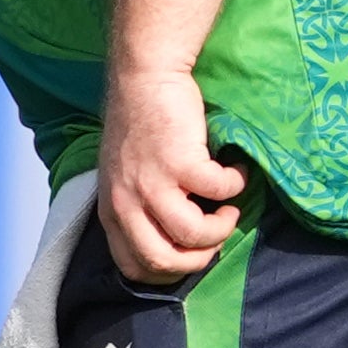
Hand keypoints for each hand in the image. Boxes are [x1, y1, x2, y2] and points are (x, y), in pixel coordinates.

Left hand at [98, 65, 247, 283]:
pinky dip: (236, 184)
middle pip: (162, 260)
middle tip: (215, 236)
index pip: (133, 267)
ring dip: (221, 227)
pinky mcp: (180, 162)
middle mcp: (126, 202)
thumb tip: (173, 241)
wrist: (144, 77)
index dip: (169, 271)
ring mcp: (152, 183)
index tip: (191, 253)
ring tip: (227, 207)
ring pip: (193, 235)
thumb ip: (137, 208)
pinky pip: (220, 191)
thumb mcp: (123, 176)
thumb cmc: (139, 125)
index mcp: (112, 210)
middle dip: (199, 258)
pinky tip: (234, 169)